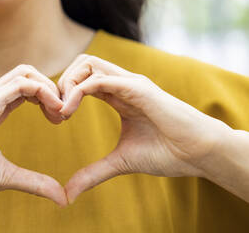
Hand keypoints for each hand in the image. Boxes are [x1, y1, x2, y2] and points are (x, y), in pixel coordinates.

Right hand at [0, 65, 67, 206]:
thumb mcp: (5, 176)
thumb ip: (34, 182)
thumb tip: (62, 198)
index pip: (26, 90)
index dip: (48, 99)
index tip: (60, 120)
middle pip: (29, 74)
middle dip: (52, 89)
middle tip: (64, 114)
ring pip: (26, 72)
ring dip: (49, 87)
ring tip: (61, 111)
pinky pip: (22, 83)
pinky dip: (43, 91)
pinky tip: (54, 110)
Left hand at [57, 54, 231, 202]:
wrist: (199, 154)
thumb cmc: (167, 153)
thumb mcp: (120, 162)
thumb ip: (93, 172)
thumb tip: (69, 191)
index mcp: (117, 94)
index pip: (82, 78)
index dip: (63, 92)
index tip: (55, 117)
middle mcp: (122, 83)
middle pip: (81, 63)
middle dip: (61, 82)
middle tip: (55, 110)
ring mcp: (130, 82)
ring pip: (88, 63)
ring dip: (68, 83)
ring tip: (62, 110)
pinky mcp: (138, 88)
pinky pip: (100, 79)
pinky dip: (78, 91)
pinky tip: (68, 111)